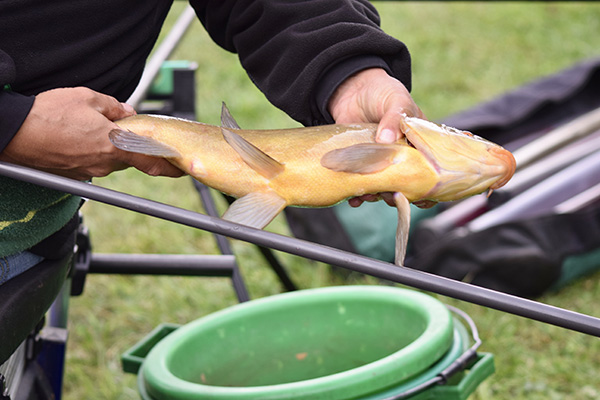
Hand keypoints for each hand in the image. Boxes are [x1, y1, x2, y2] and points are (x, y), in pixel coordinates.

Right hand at [0, 87, 183, 179]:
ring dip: (105, 146)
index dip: (168, 166)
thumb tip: (127, 113)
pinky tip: (73, 136)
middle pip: (128, 157)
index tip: (181, 167)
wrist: (12, 131)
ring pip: (108, 159)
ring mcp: (87, 172)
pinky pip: (90, 163)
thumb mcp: (87, 98)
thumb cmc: (48, 113)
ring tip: (84, 127)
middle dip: (127, 144)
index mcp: (114, 145)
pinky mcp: (72, 175)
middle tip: (114, 127)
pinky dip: (88, 151)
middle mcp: (104, 164)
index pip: (150, 160)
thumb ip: (114, 107)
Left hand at [327, 68, 427, 207]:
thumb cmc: (383, 92)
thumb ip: (394, 119)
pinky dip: (357, 193)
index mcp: (418, 144)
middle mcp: (401, 157)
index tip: (422, 196)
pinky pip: (361, 184)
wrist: (352, 90)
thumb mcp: (396, 100)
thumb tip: (385, 140)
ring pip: (383, 187)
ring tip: (369, 195)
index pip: (428, 169)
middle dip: (399, 193)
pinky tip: (354, 198)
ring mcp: (380, 162)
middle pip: (405, 183)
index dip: (427, 185)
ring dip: (377, 195)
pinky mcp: (360, 164)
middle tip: (390, 195)